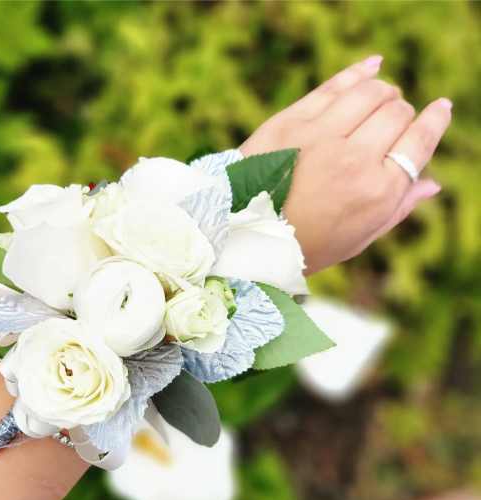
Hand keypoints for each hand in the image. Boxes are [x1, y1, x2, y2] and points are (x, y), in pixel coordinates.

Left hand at [240, 56, 451, 273]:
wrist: (245, 236)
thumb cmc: (306, 244)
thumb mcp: (357, 239)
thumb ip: (396, 209)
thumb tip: (431, 183)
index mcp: (376, 192)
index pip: (419, 142)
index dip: (434, 121)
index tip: (440, 109)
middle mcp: (354, 160)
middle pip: (396, 113)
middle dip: (402, 113)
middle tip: (394, 120)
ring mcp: (320, 137)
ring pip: (370, 93)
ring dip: (383, 92)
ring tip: (382, 97)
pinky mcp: (290, 122)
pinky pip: (333, 86)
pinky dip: (359, 72)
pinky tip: (372, 67)